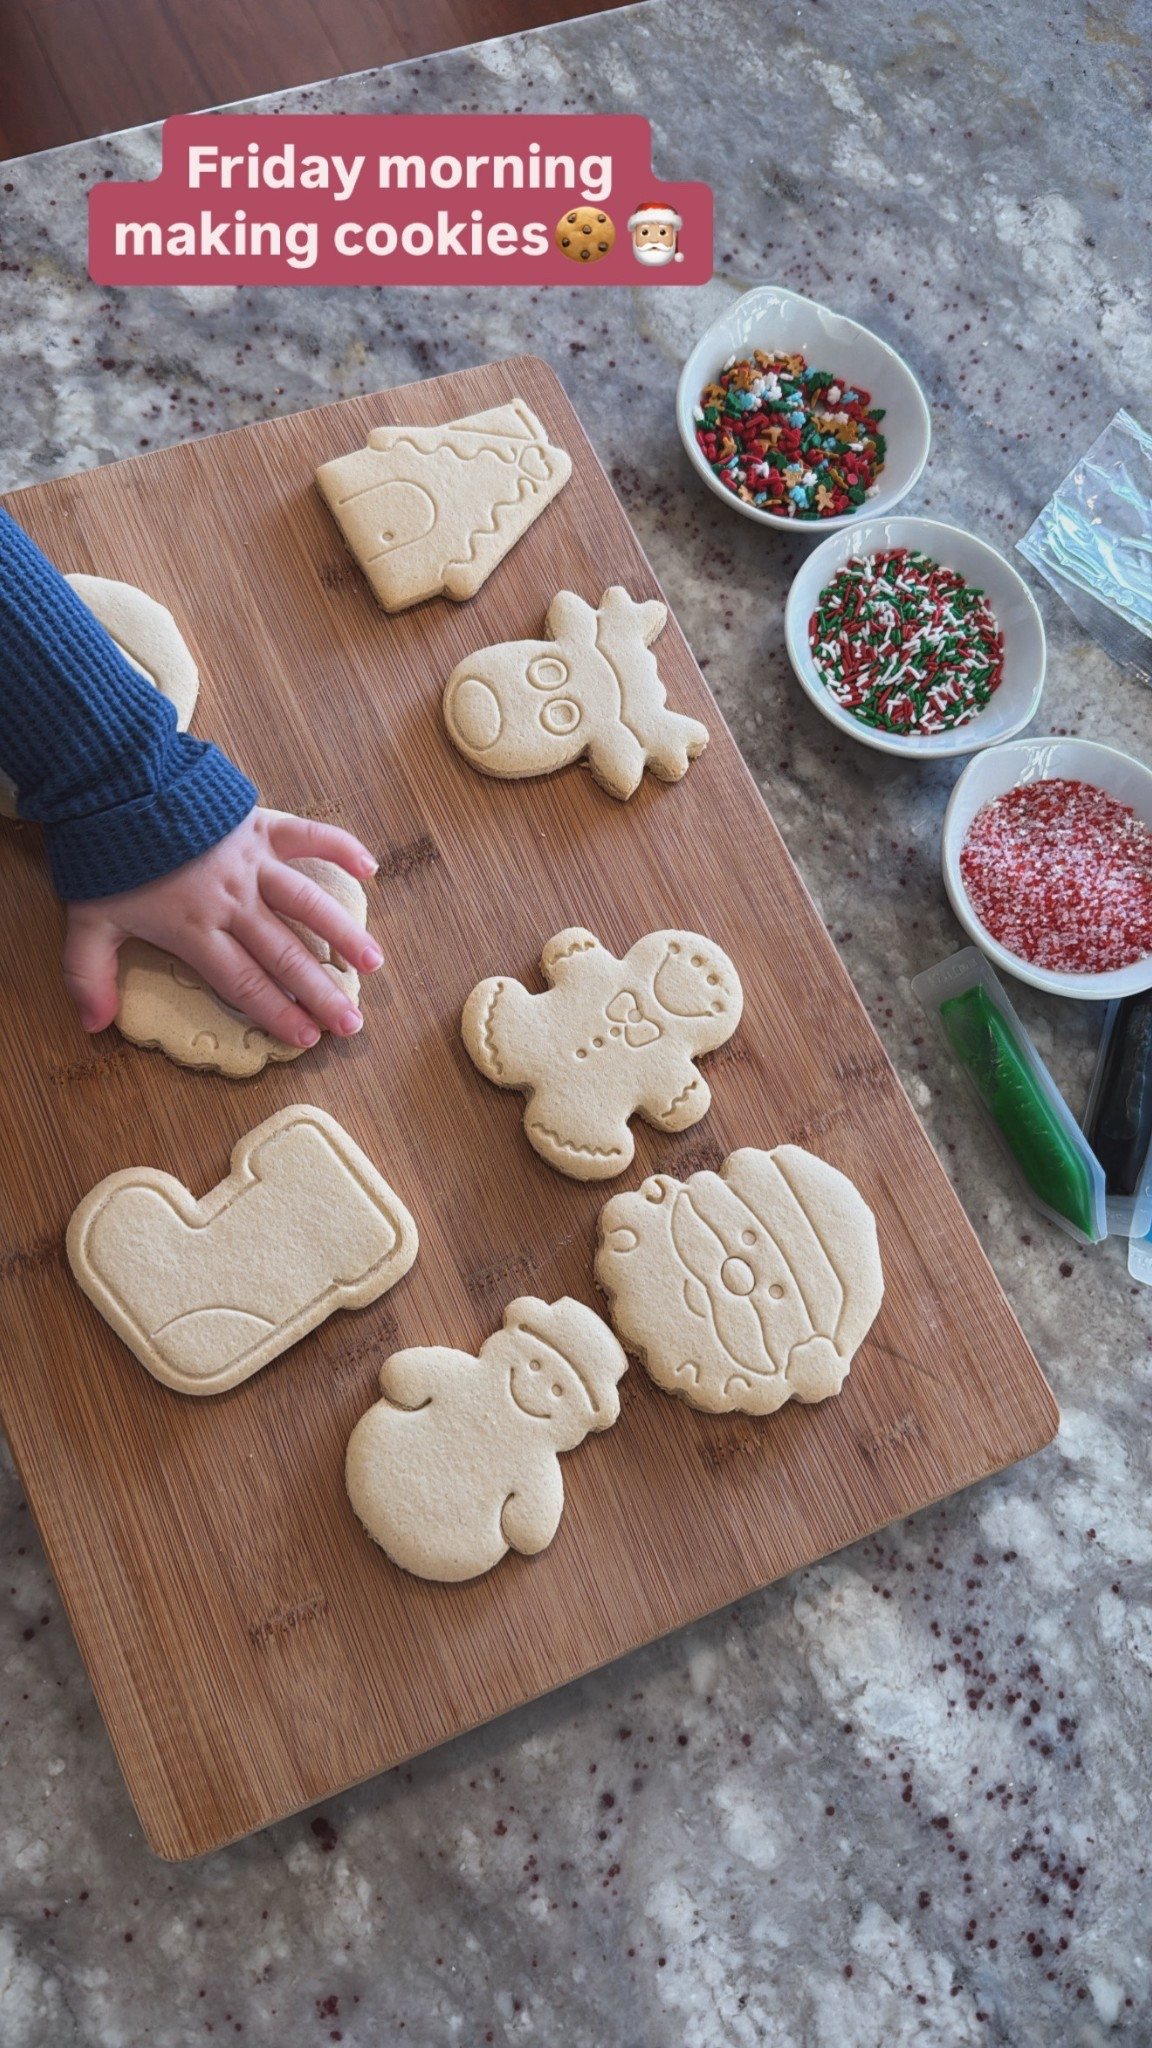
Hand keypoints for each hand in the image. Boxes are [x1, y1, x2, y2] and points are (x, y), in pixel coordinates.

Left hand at [63, 807, 381, 1046]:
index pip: (244, 980)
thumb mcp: (85, 921)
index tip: (307, 1039)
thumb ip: (88, 976)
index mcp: (195, 928)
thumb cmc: (103, 856)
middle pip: (285, 953)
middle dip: (321, 992)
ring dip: (342, 935)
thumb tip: (93, 1025)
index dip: (277, 1012)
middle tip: (352, 1023)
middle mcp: (232, 900)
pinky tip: (369, 871)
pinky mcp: (259, 825)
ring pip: (308, 903)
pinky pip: (309, 835)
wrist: (114, 784)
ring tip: (372, 964)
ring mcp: (251, 861)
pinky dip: (341, 849)